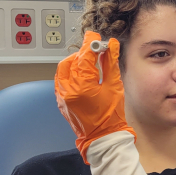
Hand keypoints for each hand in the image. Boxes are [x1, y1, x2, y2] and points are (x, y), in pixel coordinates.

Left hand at [55, 31, 135, 163]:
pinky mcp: (61, 100)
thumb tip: (110, 46)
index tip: (94, 36)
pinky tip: (81, 75)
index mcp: (82, 86)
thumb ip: (110, 63)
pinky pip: (61, 80)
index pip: (84, 57)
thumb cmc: (111, 116)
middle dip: (83, 53)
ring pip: (64, 69)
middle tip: (95, 51)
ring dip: (75, 62)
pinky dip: (70, 73)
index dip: (90, 44)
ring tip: (89, 64)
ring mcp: (62, 96)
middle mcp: (68, 90)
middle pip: (71, 61)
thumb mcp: (114, 87)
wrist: (102, 138)